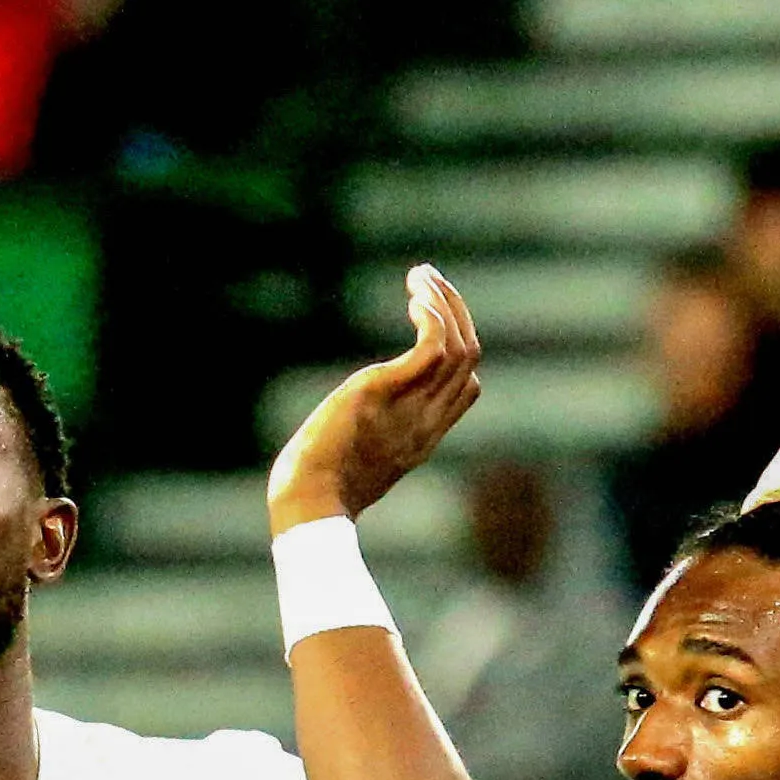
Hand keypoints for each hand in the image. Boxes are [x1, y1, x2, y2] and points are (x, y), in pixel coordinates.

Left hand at [268, 266, 481, 535]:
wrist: (310, 503)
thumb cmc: (319, 491)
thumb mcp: (357, 461)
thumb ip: (370, 438)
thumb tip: (351, 427)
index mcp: (423, 437)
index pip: (468, 388)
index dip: (459, 350)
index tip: (433, 320)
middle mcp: (427, 420)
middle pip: (470, 357)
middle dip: (456, 311)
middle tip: (429, 280)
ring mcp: (412, 406)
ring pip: (460, 345)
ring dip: (444, 301)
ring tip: (421, 275)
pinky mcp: (385, 390)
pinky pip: (433, 347)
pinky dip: (432, 316)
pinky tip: (415, 297)